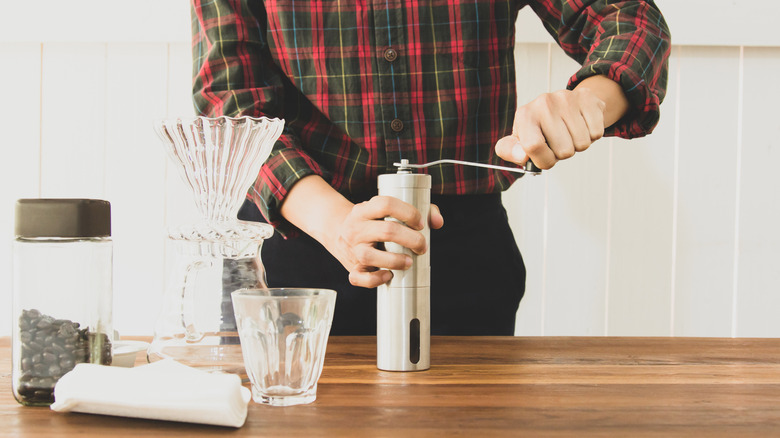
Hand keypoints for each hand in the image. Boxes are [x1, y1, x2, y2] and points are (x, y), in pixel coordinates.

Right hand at [331, 197, 443, 287]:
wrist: (338, 232)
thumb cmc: (373, 221)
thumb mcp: (387, 210)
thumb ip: (419, 211)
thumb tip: (437, 222)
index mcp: (364, 209)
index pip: (386, 204)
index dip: (408, 213)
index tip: (421, 224)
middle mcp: (356, 228)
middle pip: (386, 231)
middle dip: (412, 239)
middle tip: (422, 246)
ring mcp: (352, 249)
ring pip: (370, 256)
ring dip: (395, 261)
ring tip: (409, 262)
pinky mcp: (351, 267)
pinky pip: (358, 277)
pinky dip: (375, 280)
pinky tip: (388, 276)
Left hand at [495, 75, 627, 169]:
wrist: (564, 104)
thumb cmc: (540, 128)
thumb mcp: (519, 139)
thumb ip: (510, 150)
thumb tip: (521, 156)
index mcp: (524, 115)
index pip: (533, 147)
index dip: (543, 160)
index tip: (545, 157)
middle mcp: (543, 103)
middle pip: (563, 151)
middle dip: (562, 154)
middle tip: (558, 141)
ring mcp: (566, 98)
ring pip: (582, 144)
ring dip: (577, 145)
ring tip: (569, 133)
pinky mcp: (587, 98)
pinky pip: (597, 133)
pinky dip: (591, 135)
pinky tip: (581, 126)